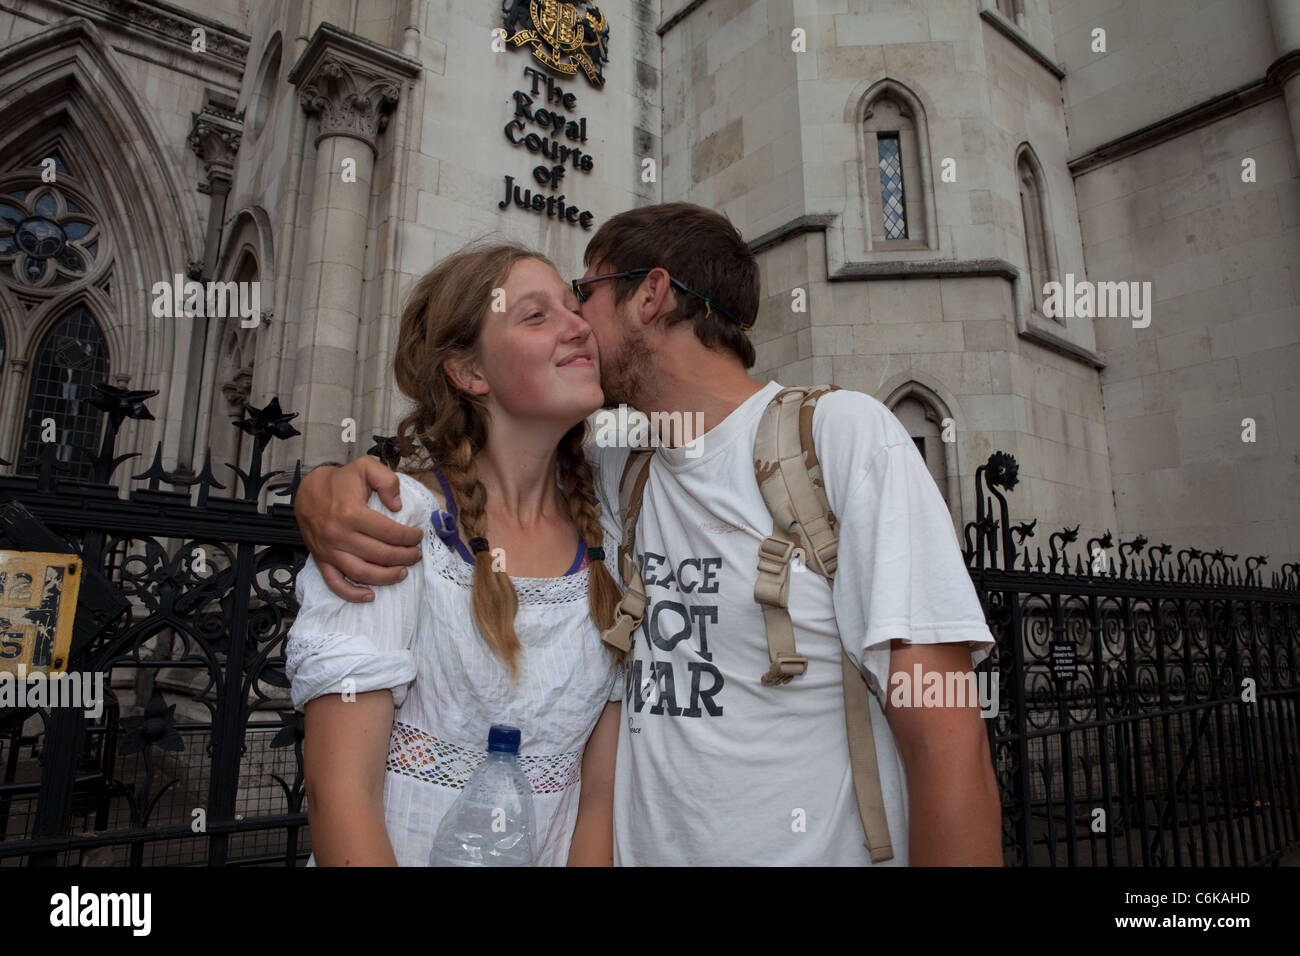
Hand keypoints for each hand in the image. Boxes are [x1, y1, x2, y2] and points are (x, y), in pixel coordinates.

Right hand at [296, 458, 422, 601]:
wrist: (307, 490)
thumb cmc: (340, 480)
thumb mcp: (365, 466)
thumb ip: (387, 480)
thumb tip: (398, 506)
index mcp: (351, 512)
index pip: (389, 532)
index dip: (409, 536)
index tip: (418, 535)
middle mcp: (339, 535)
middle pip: (379, 555)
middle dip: (404, 557)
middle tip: (416, 555)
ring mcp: (329, 550)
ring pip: (361, 573)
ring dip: (386, 577)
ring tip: (402, 572)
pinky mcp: (321, 560)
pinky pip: (335, 584)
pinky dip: (352, 594)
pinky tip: (370, 595)